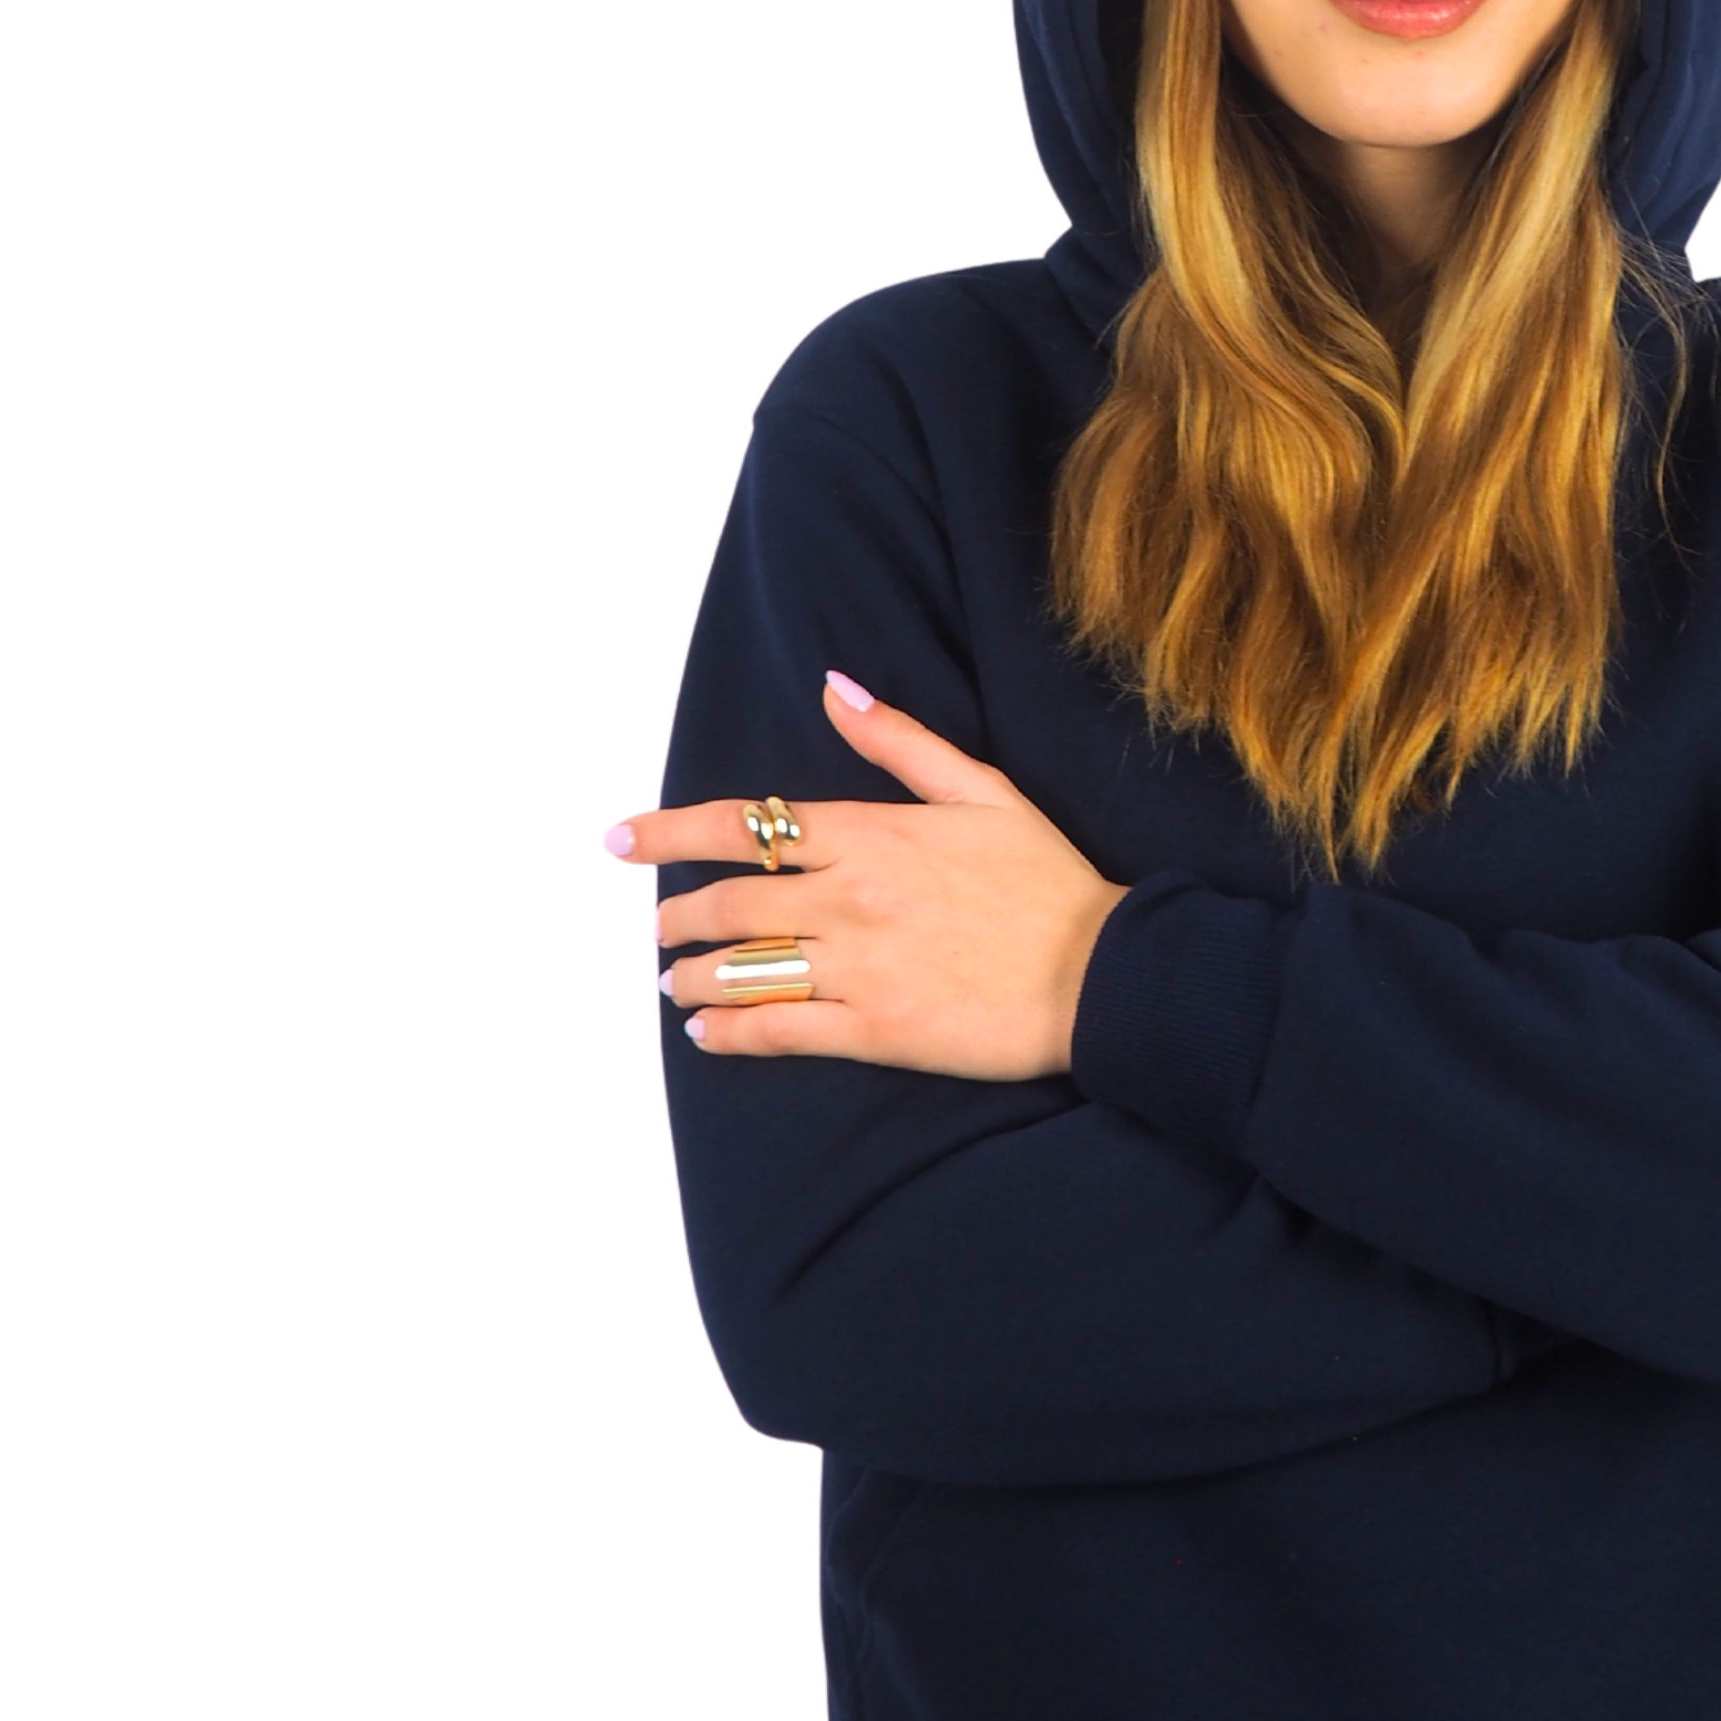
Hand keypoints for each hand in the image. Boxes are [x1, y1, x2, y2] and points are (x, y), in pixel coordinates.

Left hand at [604, 674, 1133, 1082]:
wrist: (1101, 972)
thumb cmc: (1046, 879)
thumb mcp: (981, 789)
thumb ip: (900, 740)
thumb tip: (833, 686)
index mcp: (872, 834)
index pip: (749, 825)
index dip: (671, 831)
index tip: (619, 840)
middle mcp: (852, 897)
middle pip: (731, 902)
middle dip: (678, 918)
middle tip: (657, 931)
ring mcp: (859, 967)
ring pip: (744, 969)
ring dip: (693, 978)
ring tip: (674, 984)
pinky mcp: (875, 1031)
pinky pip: (779, 1031)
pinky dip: (730, 1034)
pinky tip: (707, 1034)